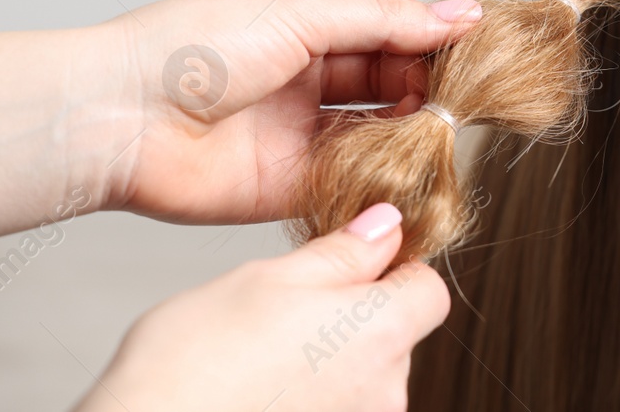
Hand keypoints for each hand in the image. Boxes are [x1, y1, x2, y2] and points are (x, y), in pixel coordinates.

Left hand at [0, 0, 480, 233]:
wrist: (119, 117)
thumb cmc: (191, 47)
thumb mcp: (300, 13)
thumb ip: (384, 18)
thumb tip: (458, 15)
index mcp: (309, 27)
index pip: (392, 31)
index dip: (435, 37)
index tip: (483, 45)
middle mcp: (310, 81)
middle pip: (394, 81)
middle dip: (433, 84)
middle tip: (470, 92)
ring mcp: (303, 134)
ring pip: (382, 131)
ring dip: (416, 129)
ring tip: (447, 125)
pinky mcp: (294, 186)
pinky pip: (356, 181)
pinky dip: (389, 175)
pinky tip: (415, 164)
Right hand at [78, 203, 449, 411]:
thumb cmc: (192, 364)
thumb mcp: (266, 281)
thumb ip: (340, 254)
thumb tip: (388, 226)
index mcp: (382, 335)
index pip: (427, 291)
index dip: (391, 271)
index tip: (346, 265)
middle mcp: (386, 395)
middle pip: (394, 338)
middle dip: (351, 320)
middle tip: (280, 316)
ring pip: (360, 381)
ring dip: (326, 366)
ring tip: (256, 363)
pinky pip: (335, 411)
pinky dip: (307, 401)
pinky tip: (256, 397)